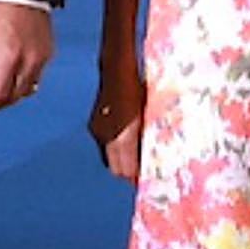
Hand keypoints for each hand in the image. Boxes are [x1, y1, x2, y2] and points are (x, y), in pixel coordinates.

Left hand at [0, 2, 52, 110]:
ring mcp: (41, 58)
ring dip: (17, 91)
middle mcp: (29, 61)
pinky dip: (28, 77)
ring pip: (29, 88)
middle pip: (16, 96)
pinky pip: (38, 74)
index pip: (0, 94)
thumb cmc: (2, 11)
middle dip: (3, 100)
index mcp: (10, 57)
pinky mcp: (49, 53)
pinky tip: (19, 72)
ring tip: (6, 87)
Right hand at [89, 59, 143, 183]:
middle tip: (142, 173)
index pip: (128, 170)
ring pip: (109, 158)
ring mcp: (99, 131)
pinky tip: (125, 143)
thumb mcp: (148, 113)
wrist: (116, 67)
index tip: (147, 180)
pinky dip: (114, 150)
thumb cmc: (138, 88)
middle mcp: (107, 136)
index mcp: (123, 136)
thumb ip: (149, 137)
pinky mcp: (94, 125)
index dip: (137, 177)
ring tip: (135, 160)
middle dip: (128, 173)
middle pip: (116, 169)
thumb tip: (155, 157)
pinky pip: (104, 146)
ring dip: (121, 162)